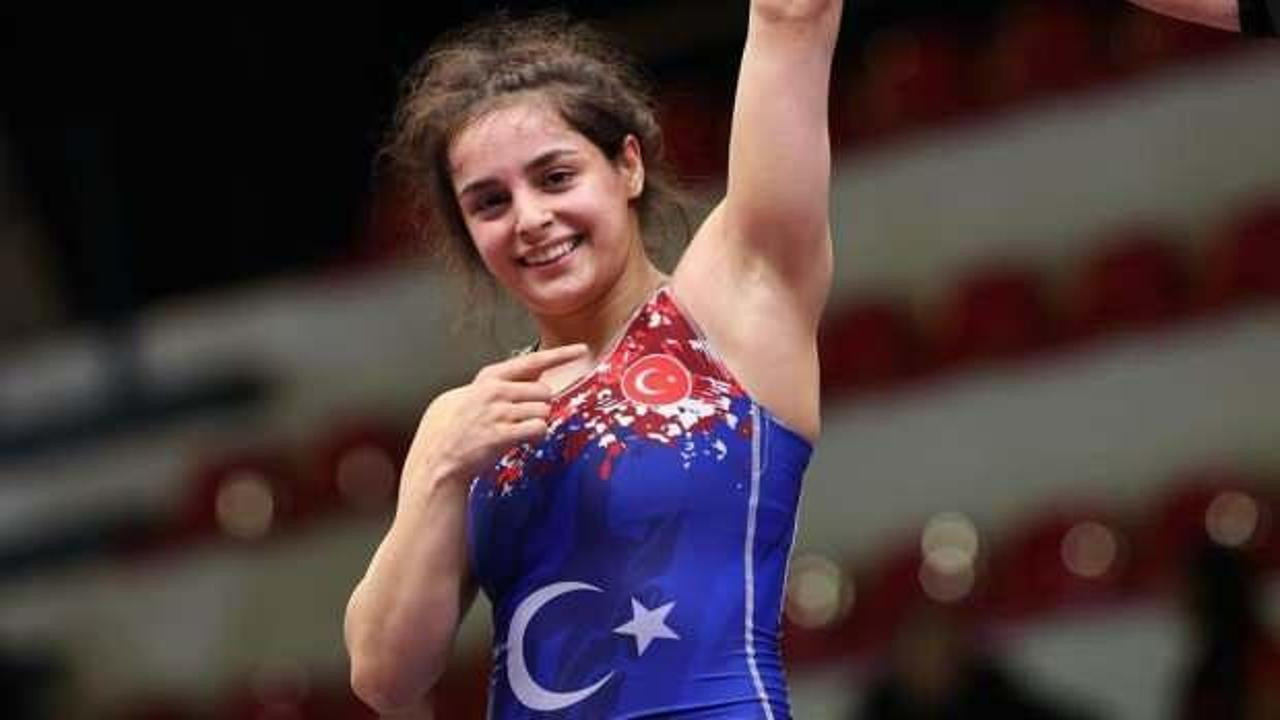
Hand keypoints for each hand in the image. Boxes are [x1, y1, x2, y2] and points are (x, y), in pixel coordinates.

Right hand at [401, 343, 589, 493]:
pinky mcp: (502, 435)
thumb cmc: (460, 424)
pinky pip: (539, 429)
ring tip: (516, 432)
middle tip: (521, 419)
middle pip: (545, 392)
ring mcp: (498, 412)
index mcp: (491, 377)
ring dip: (537, 424)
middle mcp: (496, 390)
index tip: (582, 349)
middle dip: (540, 407)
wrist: (441, 455)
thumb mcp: (478, 393)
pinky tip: (521, 441)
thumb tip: (539, 369)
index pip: (533, 361)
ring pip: (544, 412)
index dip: (561, 354)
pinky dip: (536, 437)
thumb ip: (508, 381)